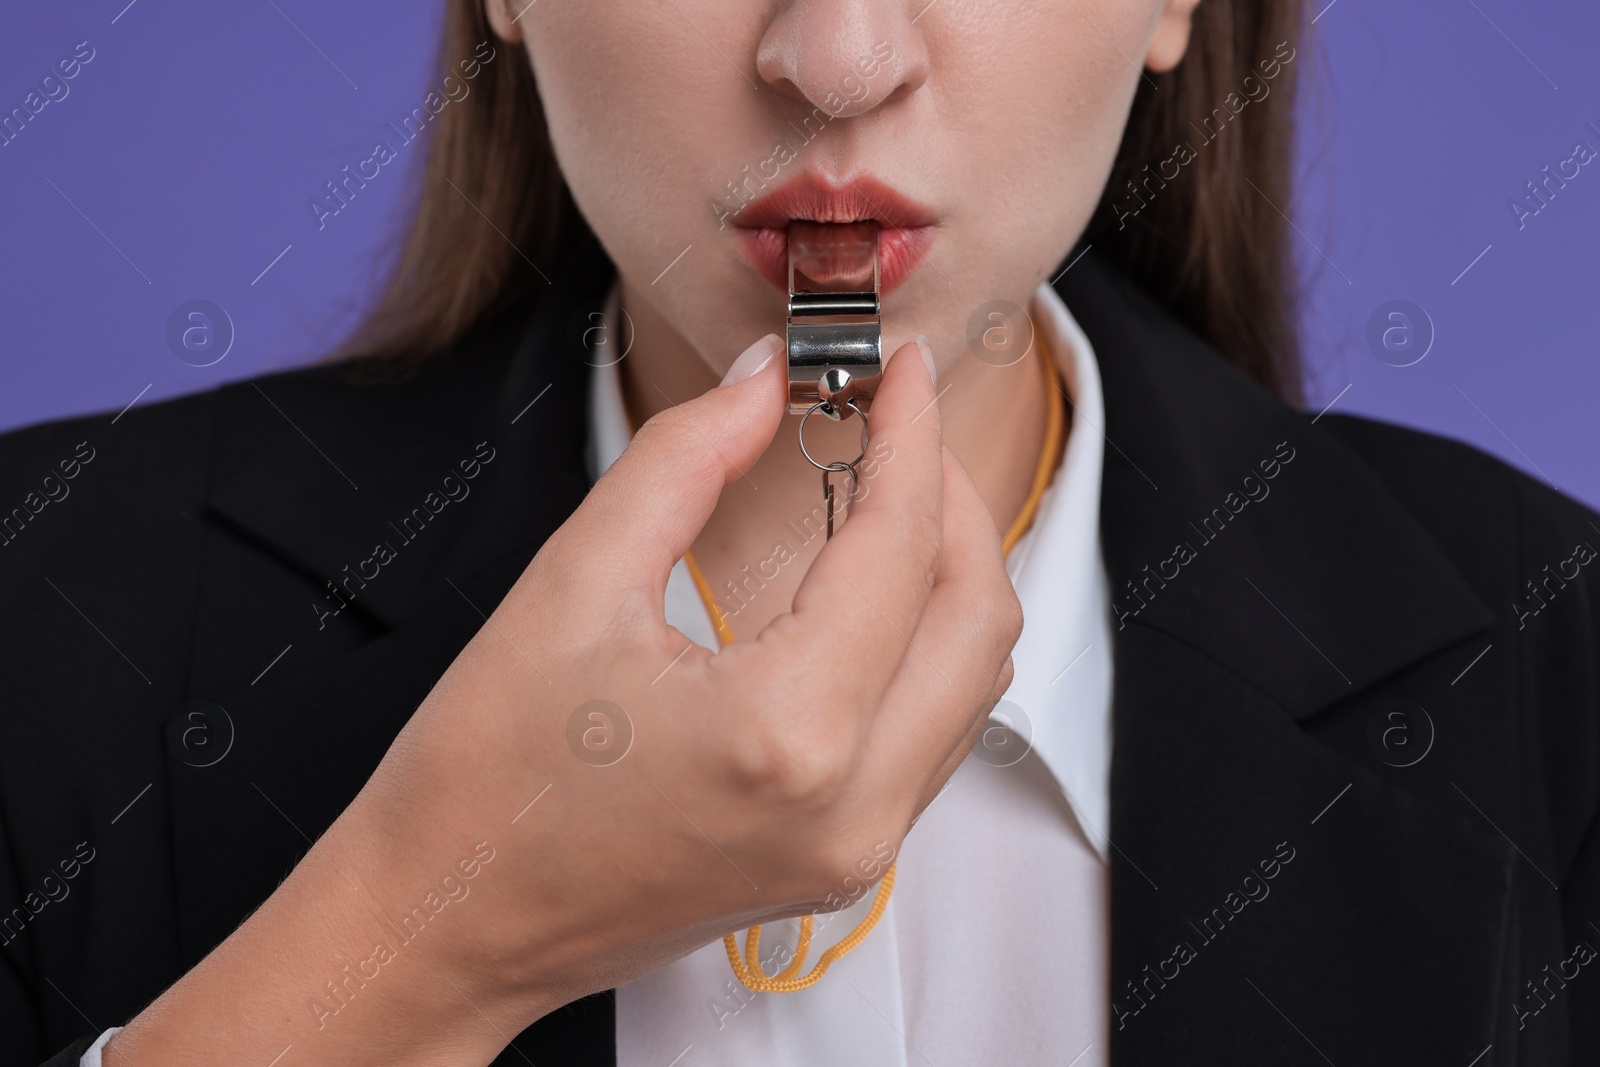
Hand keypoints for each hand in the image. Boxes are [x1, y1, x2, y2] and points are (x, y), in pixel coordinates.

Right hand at [107, 334, 1020, 1065]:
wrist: (446, 924)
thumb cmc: (480, 783)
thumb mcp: (571, 585)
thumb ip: (684, 460)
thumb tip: (761, 383)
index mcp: (788, 734)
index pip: (899, 547)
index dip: (911, 435)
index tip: (904, 371)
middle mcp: (852, 805)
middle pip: (977, 615)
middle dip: (953, 498)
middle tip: (901, 423)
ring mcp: (858, 848)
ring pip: (973, 679)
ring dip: (948, 572)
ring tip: (891, 492)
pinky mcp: (843, 862)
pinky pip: (933, 732)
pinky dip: (924, 644)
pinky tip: (871, 589)